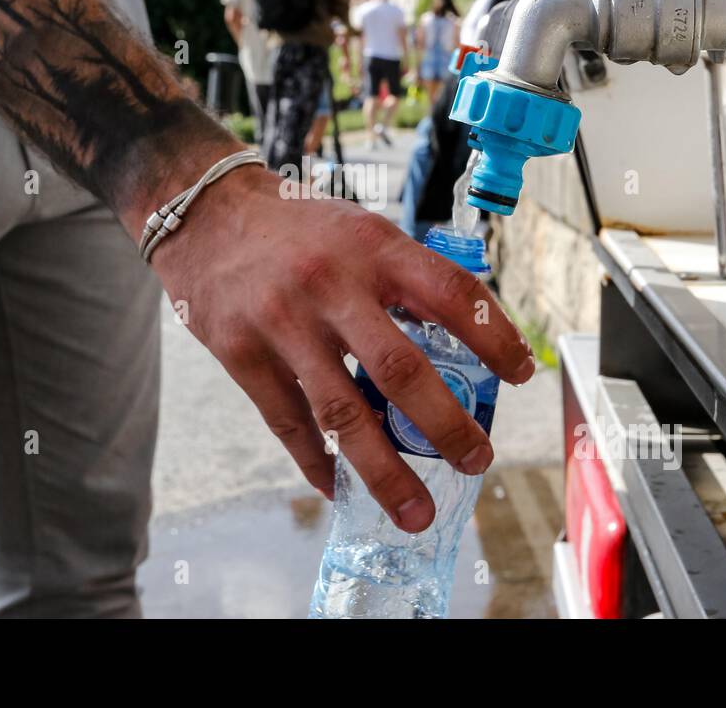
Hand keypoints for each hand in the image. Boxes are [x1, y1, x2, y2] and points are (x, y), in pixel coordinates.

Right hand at [149, 165, 535, 532]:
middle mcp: (331, 284)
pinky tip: (337, 488)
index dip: (494, 337)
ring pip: (343, 414)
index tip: (521, 374)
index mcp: (373, 247)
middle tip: (478, 460)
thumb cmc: (297, 227)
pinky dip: (317, 463)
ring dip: (386, 472)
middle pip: (401, 370)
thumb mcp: (359, 230)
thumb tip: (465, 337)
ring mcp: (283, 323)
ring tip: (416, 512)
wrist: (204, 213)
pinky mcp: (242, 354)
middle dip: (447, 426)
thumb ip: (404, 277)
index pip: (450, 293)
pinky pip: (288, 423)